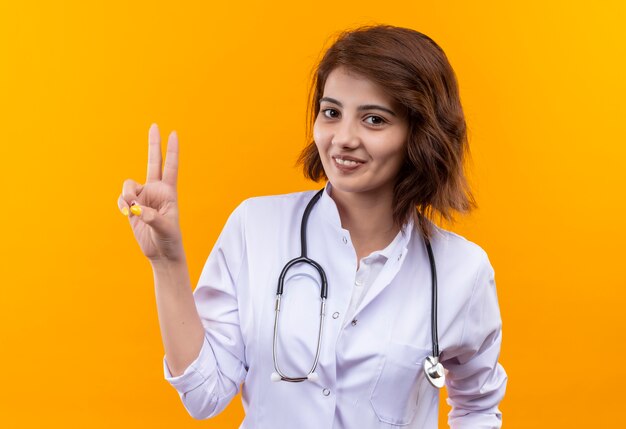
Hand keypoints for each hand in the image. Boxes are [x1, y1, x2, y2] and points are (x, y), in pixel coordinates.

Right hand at [118, 123, 183, 262]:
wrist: (161, 253)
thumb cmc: (170, 240)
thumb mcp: (165, 229)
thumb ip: (152, 217)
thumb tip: (137, 209)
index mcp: (169, 193)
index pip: (171, 167)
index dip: (172, 151)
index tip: (173, 133)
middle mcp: (156, 191)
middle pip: (154, 162)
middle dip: (153, 144)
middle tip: (154, 125)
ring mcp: (143, 198)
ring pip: (129, 185)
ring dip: (127, 195)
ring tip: (132, 209)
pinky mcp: (132, 207)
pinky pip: (122, 198)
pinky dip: (121, 204)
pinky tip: (125, 213)